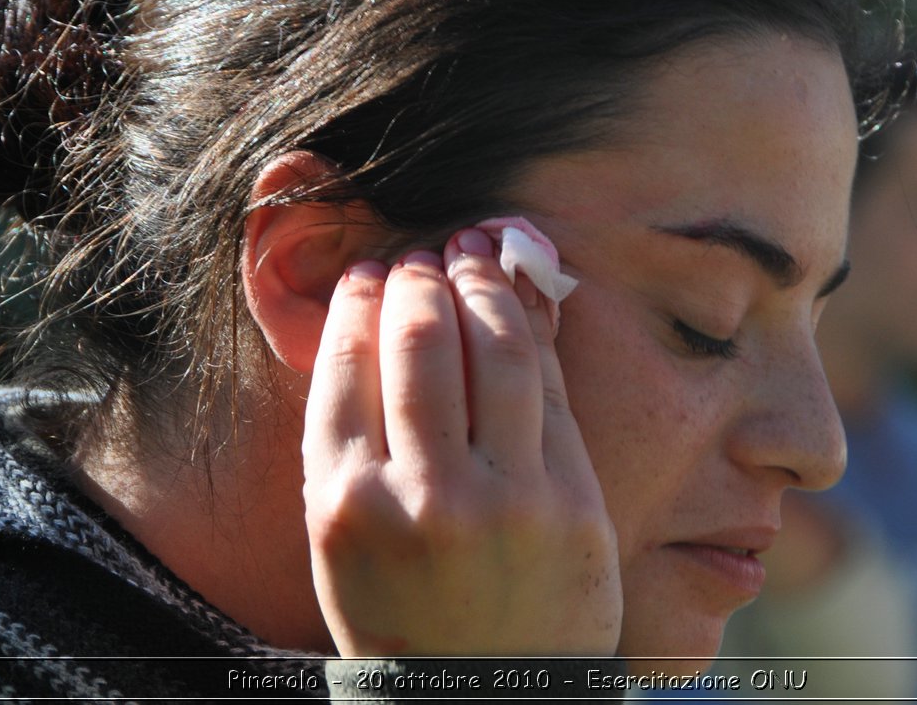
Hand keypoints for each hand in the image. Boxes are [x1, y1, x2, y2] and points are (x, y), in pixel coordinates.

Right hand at [302, 227, 621, 656]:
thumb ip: (349, 441)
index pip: (348, 364)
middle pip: (420, 340)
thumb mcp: (343, 541)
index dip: (361, 301)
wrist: (482, 701)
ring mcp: (505, 499)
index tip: (370, 273)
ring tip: (473, 256)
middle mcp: (423, 496)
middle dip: (421, 278)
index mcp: (346, 505)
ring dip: (483, 283)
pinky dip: (533, 330)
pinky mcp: (573, 504)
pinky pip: (550, 388)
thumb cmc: (402, 611)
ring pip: (495, 348)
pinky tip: (520, 301)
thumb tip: (372, 319)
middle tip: (423, 256)